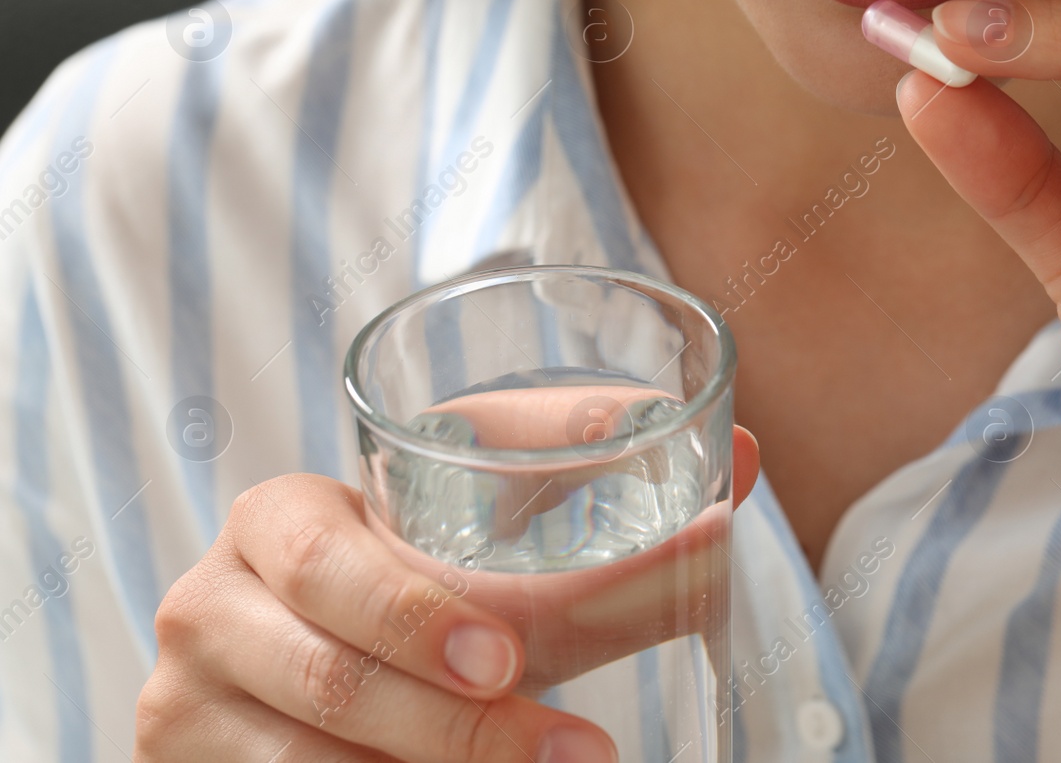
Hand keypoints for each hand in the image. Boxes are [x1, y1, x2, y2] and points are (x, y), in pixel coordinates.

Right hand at [137, 427, 757, 761]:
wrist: (273, 660)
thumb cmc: (401, 568)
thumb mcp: (468, 521)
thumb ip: (587, 482)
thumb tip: (745, 454)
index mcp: (279, 517)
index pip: (341, 558)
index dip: (419, 611)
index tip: (514, 657)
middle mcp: (213, 604)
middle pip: (331, 674)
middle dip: (458, 724)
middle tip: (573, 751)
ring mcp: (188, 703)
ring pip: (311, 762)